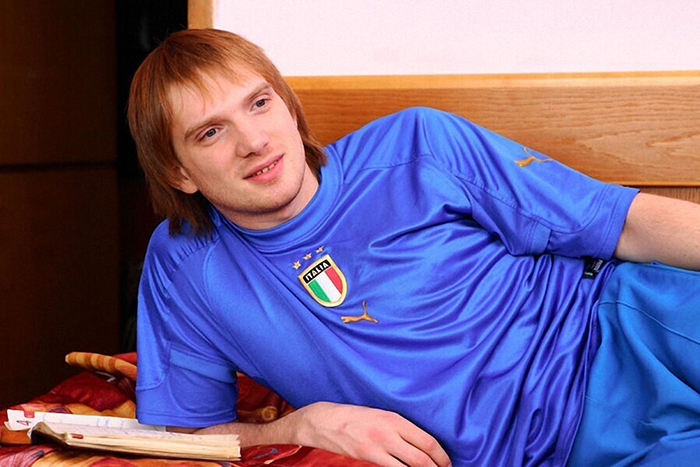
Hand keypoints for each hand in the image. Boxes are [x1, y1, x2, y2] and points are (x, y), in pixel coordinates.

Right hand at [287, 401, 451, 466]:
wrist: (325, 419)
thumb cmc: (354, 416)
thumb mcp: (380, 415)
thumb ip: (399, 428)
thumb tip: (419, 444)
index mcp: (395, 418)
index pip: (427, 440)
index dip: (441, 455)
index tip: (446, 462)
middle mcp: (389, 431)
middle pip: (422, 456)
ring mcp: (378, 446)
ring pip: (410, 465)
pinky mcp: (367, 456)